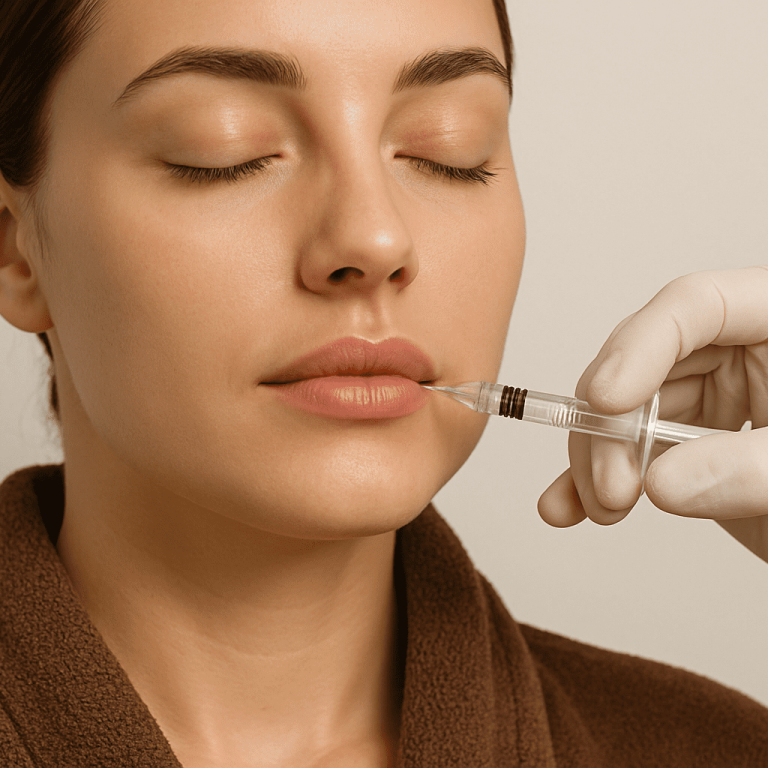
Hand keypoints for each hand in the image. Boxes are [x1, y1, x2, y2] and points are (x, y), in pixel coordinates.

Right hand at [537, 266, 767, 563]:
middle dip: (613, 428)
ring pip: (627, 413)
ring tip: (597, 509)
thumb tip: (660, 486)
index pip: (694, 307)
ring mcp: (715, 400)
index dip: (639, 347)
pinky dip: (599, 481)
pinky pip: (636, 454)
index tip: (605, 400)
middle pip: (645, 365)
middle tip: (611, 489)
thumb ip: (753, 472)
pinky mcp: (696, 445)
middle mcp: (741, 352)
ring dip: (597, 461)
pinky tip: (568, 506)